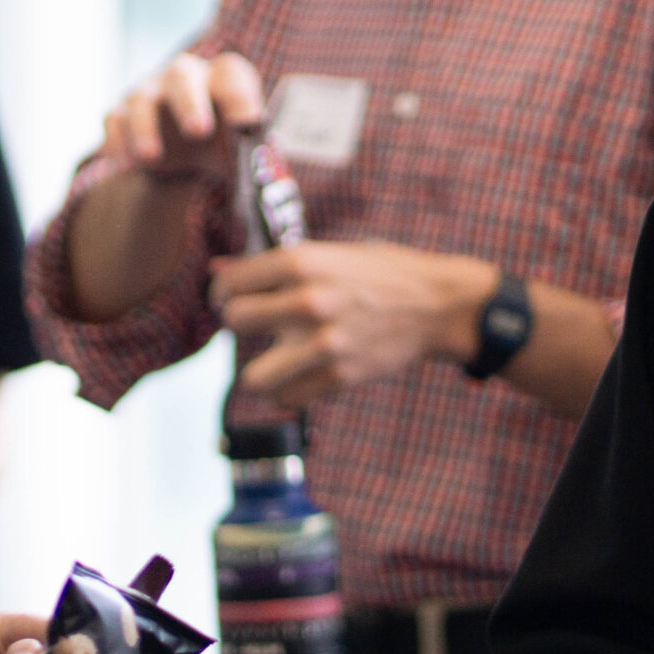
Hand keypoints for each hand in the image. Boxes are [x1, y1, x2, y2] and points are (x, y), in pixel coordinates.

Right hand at [102, 52, 264, 182]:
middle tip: (198, 132)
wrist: (189, 150)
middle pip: (183, 76)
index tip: (245, 124)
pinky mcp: (123, 110)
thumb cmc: (224, 143)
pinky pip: (114, 119)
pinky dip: (117, 141)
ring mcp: (151, 91)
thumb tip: (255, 180)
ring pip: (141, 98)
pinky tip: (126, 166)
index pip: (232, 76)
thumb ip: (250, 160)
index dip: (239, 98)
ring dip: (144, 127)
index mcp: (224, 77)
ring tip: (150, 159)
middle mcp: (186, 75)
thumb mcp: (241, 151)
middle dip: (190, 103)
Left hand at [211, 240, 496, 406]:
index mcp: (302, 262)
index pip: (230, 283)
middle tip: (252, 324)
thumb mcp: (328, 255)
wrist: (436, 305)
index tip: (230, 297)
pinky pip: (286, 399)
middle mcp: (308, 301)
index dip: (223, 291)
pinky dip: (286, 391)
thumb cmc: (379, 273)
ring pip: (253, 376)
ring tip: (273, 358)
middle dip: (238, 324)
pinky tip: (299, 374)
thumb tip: (217, 267)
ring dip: (259, 369)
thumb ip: (271, 267)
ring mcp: (323, 344)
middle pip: (234, 322)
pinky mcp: (339, 377)